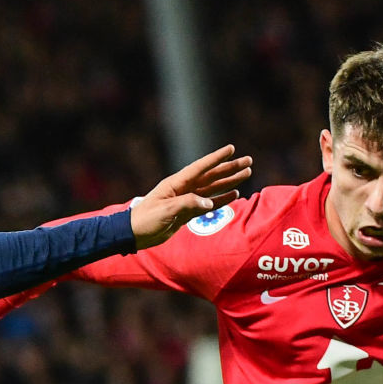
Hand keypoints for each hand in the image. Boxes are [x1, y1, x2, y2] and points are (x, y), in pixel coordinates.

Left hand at [127, 144, 253, 248]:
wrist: (134, 235)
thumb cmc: (145, 220)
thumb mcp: (165, 210)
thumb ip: (187, 204)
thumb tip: (209, 204)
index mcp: (176, 183)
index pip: (200, 167)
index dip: (216, 158)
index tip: (231, 148)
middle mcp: (183, 189)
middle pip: (211, 176)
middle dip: (229, 168)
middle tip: (248, 161)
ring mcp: (186, 200)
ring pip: (212, 189)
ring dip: (229, 182)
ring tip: (246, 174)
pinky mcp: (186, 213)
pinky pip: (207, 204)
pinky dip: (221, 200)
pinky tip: (233, 195)